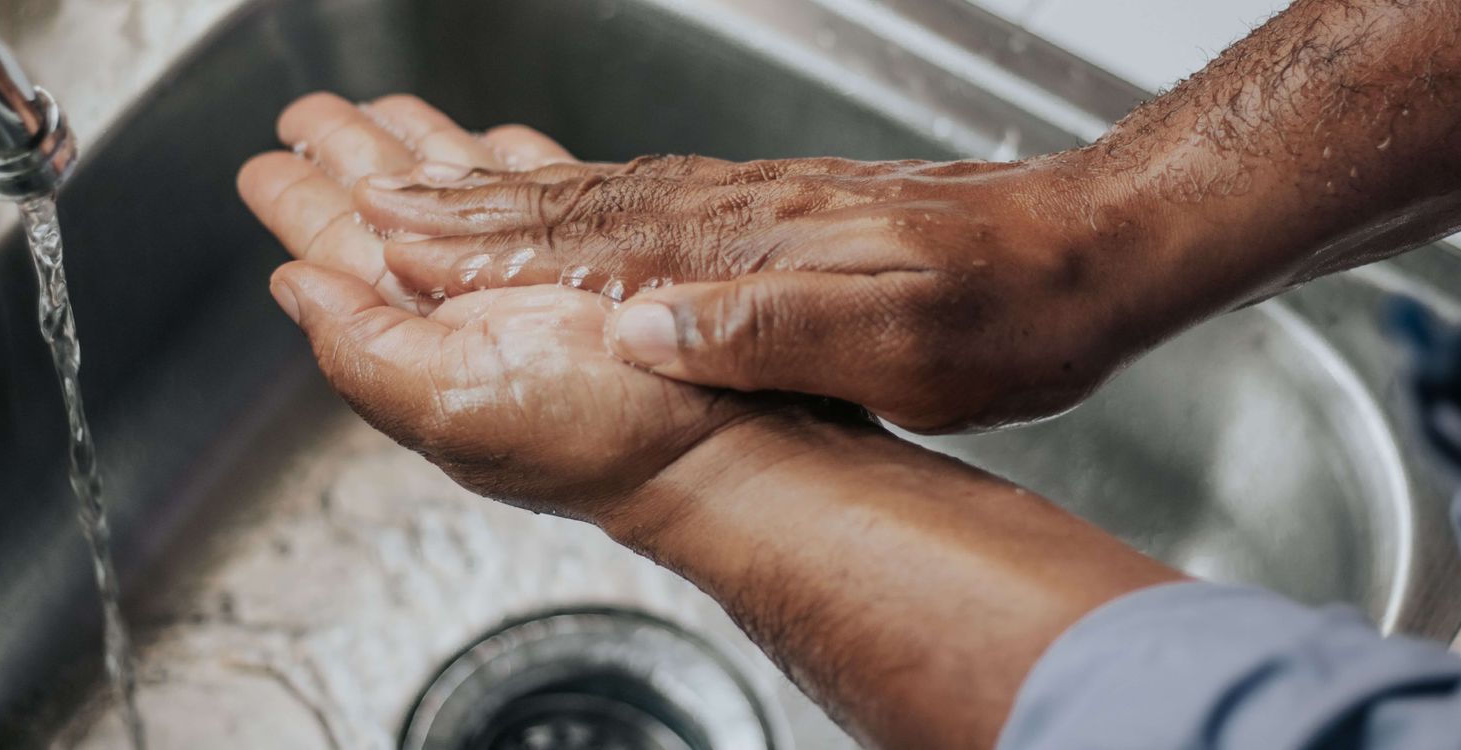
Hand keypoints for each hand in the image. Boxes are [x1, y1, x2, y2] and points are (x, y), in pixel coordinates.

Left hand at [236, 92, 783, 523]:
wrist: (715, 445)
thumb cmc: (599, 442)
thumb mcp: (450, 406)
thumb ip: (361, 350)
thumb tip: (293, 286)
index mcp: (423, 336)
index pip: (341, 254)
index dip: (301, 203)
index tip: (268, 161)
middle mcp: (475, 305)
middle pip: (393, 211)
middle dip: (352, 156)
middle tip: (314, 113)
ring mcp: (537, 279)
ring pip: (463, 193)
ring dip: (422, 149)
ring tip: (386, 111)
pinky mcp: (603, 259)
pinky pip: (544, 195)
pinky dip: (513, 165)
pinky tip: (494, 144)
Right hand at [351, 149, 1170, 431]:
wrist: (1088, 251)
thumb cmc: (1003, 311)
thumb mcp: (893, 346)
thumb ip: (762, 333)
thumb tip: (637, 331)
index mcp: (746, 249)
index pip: (585, 247)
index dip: (482, 250)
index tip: (392, 239)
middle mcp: (736, 213)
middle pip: (574, 206)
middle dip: (464, 204)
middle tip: (373, 192)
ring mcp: (755, 205)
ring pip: (603, 195)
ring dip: (509, 197)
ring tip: (433, 187)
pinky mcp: (782, 212)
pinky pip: (652, 198)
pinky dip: (583, 200)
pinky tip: (566, 200)